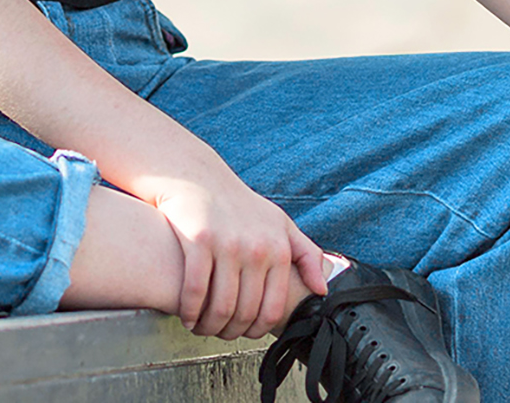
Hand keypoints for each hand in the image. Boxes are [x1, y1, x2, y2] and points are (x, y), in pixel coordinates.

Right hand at [152, 172, 326, 339]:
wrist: (198, 176)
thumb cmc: (240, 203)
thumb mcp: (279, 222)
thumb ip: (306, 254)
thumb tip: (321, 290)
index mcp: (277, 248)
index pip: (273, 309)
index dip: (258, 330)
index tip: (245, 333)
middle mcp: (255, 247)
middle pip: (246, 312)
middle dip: (231, 332)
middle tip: (220, 333)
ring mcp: (226, 243)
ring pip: (221, 306)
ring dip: (210, 327)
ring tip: (203, 328)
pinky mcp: (198, 240)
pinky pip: (195, 290)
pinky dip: (191, 311)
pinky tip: (187, 315)